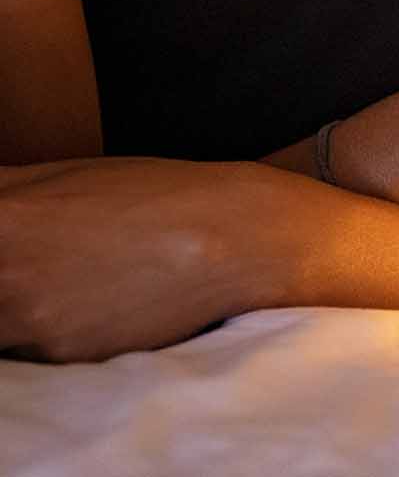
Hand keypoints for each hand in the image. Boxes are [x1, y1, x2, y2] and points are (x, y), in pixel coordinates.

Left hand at [0, 158, 294, 361]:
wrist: (238, 236)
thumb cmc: (155, 196)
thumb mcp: (64, 174)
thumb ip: (1, 192)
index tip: (10, 248)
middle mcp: (4, 276)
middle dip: (6, 281)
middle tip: (33, 265)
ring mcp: (31, 324)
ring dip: (14, 308)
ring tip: (60, 283)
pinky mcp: (62, 361)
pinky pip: (26, 354)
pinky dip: (41, 334)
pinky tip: (81, 307)